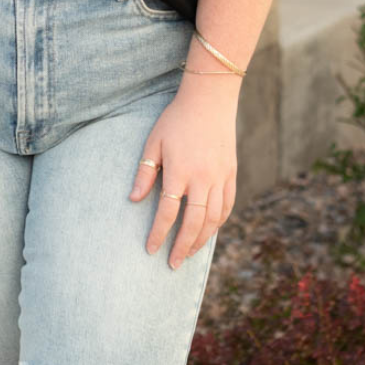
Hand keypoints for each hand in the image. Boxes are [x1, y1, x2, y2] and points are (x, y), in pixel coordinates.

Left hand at [129, 75, 237, 266]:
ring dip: (201, 239)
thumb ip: (145, 172)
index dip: (158, 234)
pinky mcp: (231, 173)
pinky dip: (219, 222)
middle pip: (194, 223)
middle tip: (172, 264)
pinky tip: (209, 232)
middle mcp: (203, 179)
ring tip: (189, 254)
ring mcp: (220, 177)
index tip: (151, 250)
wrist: (210, 100)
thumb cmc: (176, 120)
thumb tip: (133, 199)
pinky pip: (227, 205)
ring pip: (213, 218)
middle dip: (182, 247)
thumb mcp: (153, 142)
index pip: (167, 212)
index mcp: (180, 171)